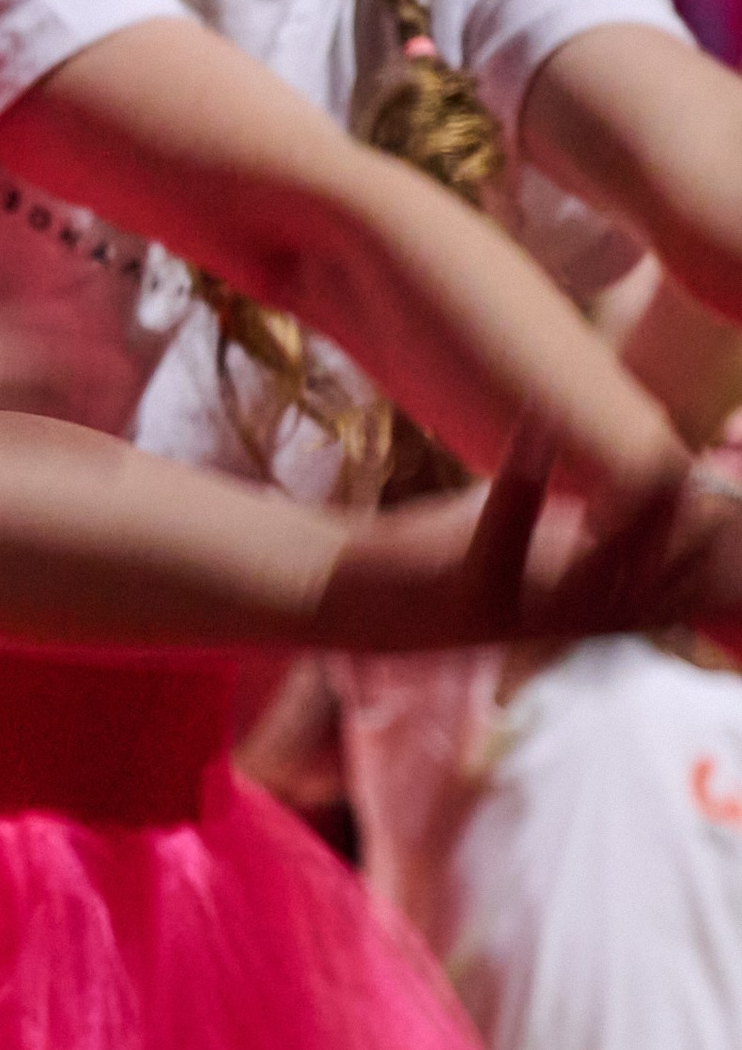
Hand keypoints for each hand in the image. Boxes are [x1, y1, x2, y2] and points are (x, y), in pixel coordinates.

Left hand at [317, 439, 741, 656]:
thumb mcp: (533, 540)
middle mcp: (556, 618)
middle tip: (737, 497)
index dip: (723, 559)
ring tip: (664, 465)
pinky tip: (534, 431)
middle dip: (701, 546)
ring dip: (629, 520)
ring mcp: (509, 610)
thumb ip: (597, 523)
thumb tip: (667, 479)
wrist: (346, 596)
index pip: (674, 587)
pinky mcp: (457, 591)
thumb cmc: (447, 557)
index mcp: (580, 605)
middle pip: (650, 589)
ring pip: (589, 574)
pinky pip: (496, 538)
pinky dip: (518, 483)